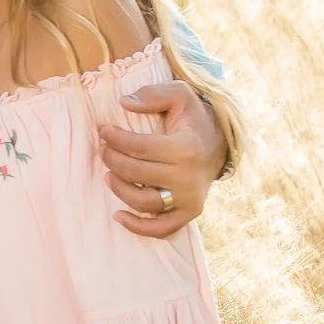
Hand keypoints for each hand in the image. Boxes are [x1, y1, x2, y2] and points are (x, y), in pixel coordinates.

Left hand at [98, 81, 228, 239]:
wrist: (220, 145)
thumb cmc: (193, 120)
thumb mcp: (180, 96)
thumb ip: (153, 94)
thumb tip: (124, 102)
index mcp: (186, 148)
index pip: (138, 147)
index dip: (114, 138)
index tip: (103, 131)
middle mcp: (189, 177)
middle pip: (135, 173)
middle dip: (111, 159)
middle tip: (103, 149)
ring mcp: (190, 199)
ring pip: (143, 202)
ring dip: (118, 189)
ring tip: (107, 175)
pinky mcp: (189, 213)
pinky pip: (161, 229)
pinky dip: (138, 227)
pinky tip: (118, 216)